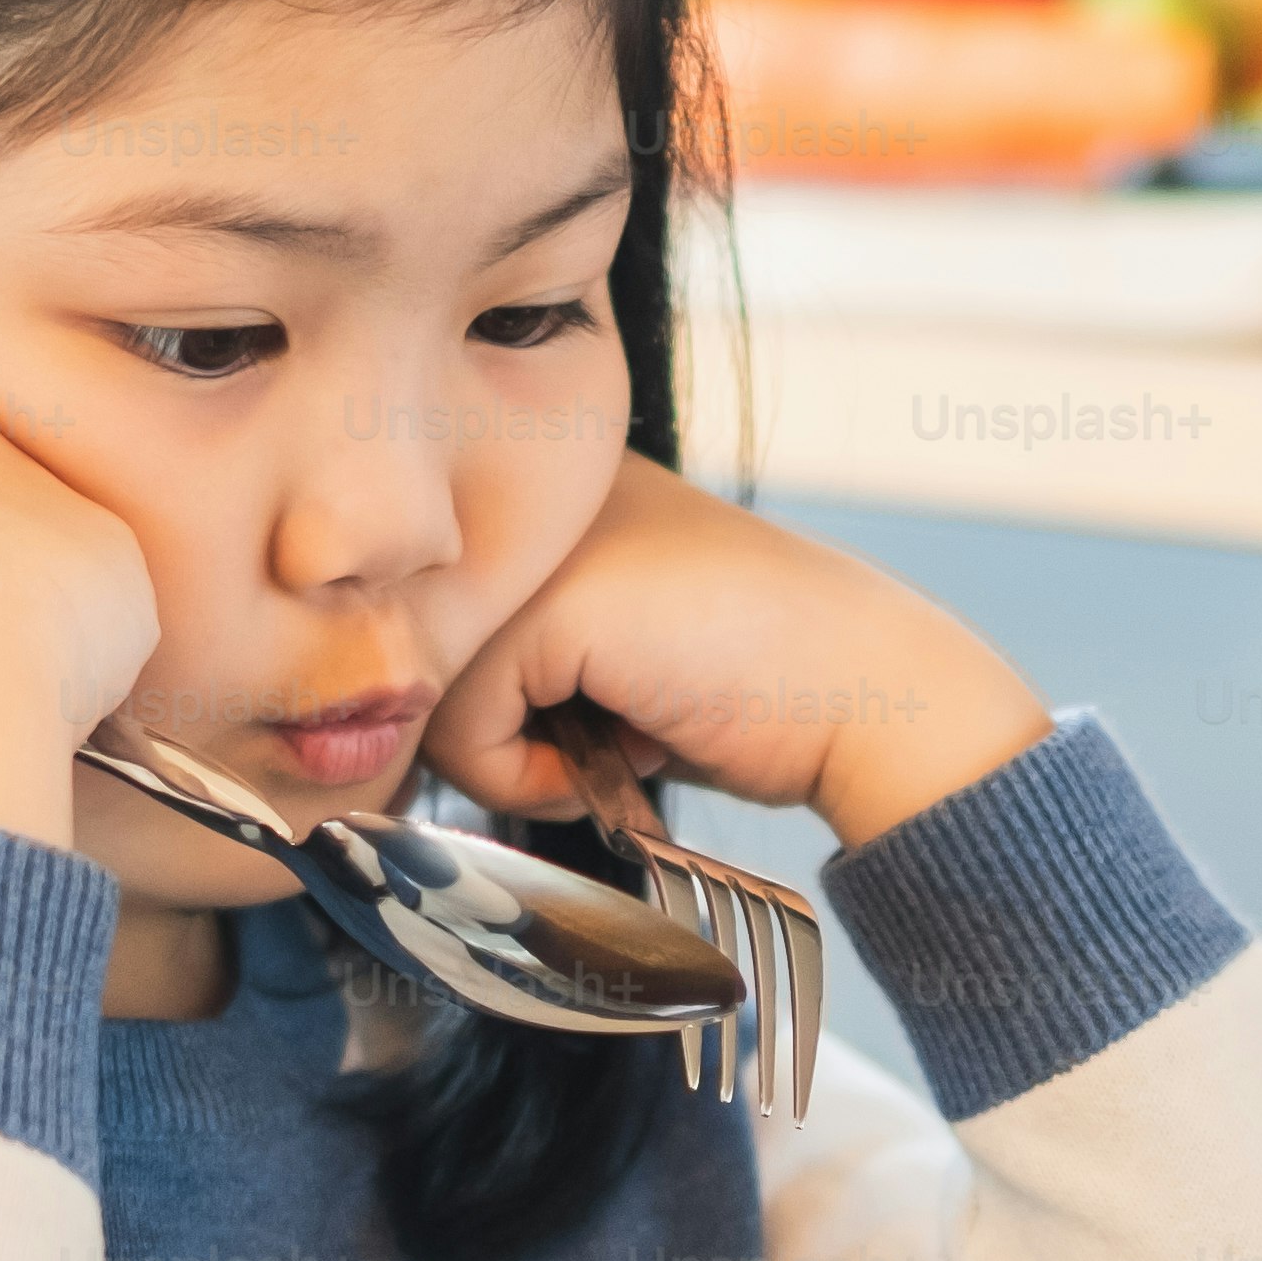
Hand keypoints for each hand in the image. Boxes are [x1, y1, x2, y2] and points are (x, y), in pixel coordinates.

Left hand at [422, 462, 1050, 853]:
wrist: (868, 694)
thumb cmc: (754, 688)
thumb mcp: (608, 650)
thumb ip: (509, 653)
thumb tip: (392, 713)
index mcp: (551, 485)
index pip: (433, 607)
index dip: (480, 695)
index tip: (570, 723)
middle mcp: (533, 491)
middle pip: (419, 647)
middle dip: (488, 728)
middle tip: (592, 744)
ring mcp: (542, 540)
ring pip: (428, 688)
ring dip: (509, 757)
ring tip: (610, 745)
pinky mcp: (553, 602)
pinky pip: (463, 725)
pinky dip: (527, 775)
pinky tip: (619, 753)